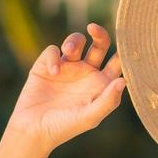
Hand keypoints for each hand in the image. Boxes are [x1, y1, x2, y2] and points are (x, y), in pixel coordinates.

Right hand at [5, 22, 125, 151]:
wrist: (33, 130)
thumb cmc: (64, 127)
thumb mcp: (89, 117)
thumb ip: (108, 101)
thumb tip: (123, 81)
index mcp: (101, 84)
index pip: (117, 62)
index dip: (123, 51)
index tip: (125, 42)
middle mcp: (86, 73)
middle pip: (99, 45)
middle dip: (99, 34)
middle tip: (93, 28)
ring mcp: (67, 67)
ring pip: (76, 41)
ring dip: (74, 41)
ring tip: (69, 50)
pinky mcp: (46, 65)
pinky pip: (53, 50)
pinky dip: (53, 57)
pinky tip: (53, 72)